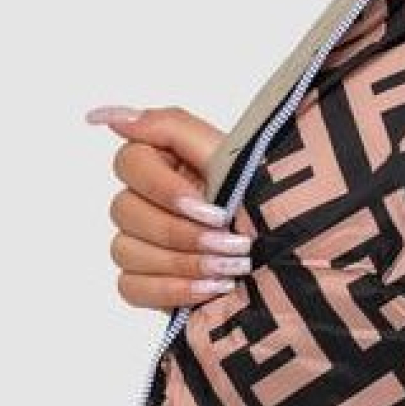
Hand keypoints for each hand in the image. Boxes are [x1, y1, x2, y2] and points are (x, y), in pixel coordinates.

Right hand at [86, 103, 249, 310]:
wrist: (295, 252)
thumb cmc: (269, 200)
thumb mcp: (233, 157)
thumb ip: (171, 127)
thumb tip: (109, 115)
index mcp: (165, 163)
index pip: (129, 163)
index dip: (165, 189)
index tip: (213, 210)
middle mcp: (146, 200)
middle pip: (125, 210)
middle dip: (184, 233)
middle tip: (234, 245)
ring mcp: (140, 242)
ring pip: (126, 250)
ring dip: (184, 263)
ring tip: (232, 269)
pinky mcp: (144, 281)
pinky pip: (130, 287)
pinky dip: (172, 290)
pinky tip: (212, 288)